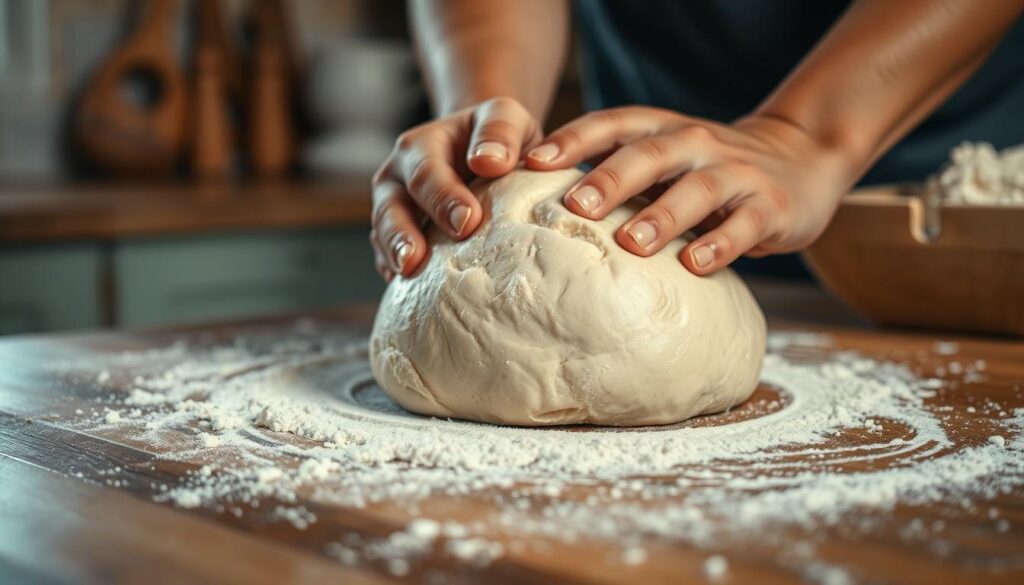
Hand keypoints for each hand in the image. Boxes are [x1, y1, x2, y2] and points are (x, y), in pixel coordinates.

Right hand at [371, 97, 542, 279]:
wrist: (484, 155)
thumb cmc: (498, 140)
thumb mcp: (505, 118)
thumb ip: (499, 131)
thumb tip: (490, 161)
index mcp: (422, 145)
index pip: (427, 172)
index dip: (444, 197)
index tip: (468, 221)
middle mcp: (398, 176)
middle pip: (392, 206)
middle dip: (404, 233)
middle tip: (418, 259)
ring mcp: (392, 208)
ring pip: (382, 233)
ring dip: (394, 255)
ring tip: (406, 275)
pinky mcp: (396, 237)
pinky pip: (386, 256)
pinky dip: (395, 270)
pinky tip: (410, 290)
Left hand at [523, 107, 855, 273]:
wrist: (803, 159)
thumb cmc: (707, 170)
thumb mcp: (666, 159)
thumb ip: (617, 172)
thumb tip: (542, 206)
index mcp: (663, 130)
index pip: (613, 124)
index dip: (573, 139)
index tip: (533, 162)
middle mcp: (696, 144)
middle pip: (649, 154)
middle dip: (610, 178)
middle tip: (576, 206)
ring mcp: (736, 172)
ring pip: (696, 189)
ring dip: (662, 214)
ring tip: (631, 242)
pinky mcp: (770, 206)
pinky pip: (744, 225)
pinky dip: (719, 244)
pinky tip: (694, 265)